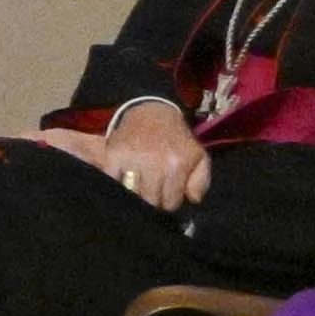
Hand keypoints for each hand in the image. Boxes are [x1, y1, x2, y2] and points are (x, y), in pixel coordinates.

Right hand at [92, 99, 211, 211]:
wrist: (152, 111)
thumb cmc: (176, 139)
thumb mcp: (198, 157)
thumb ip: (201, 182)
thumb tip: (193, 199)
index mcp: (177, 164)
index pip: (170, 204)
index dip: (169, 201)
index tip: (168, 191)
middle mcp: (154, 162)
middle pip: (150, 201)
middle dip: (153, 199)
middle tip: (154, 187)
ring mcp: (132, 158)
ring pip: (132, 195)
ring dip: (136, 192)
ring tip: (141, 182)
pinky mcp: (114, 154)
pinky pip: (113, 182)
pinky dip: (118, 183)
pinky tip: (125, 177)